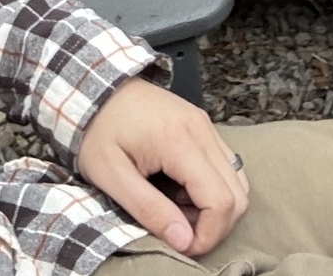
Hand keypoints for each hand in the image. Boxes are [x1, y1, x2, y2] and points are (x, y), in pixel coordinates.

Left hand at [76, 78, 248, 255]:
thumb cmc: (96, 128)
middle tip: (178, 230)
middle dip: (214, 225)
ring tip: (177, 209)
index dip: (208, 234)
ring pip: (237, 180)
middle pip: (237, 194)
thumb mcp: (111, 175)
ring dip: (215, 206)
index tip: (181, 246)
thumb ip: (148, 209)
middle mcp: (201, 129)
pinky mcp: (201, 124)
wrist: (95, 86)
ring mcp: (204, 125)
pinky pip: (225, 165)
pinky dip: (212, 187)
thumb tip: (184, 241)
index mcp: (179, 141)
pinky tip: (180, 189)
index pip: (220, 201)